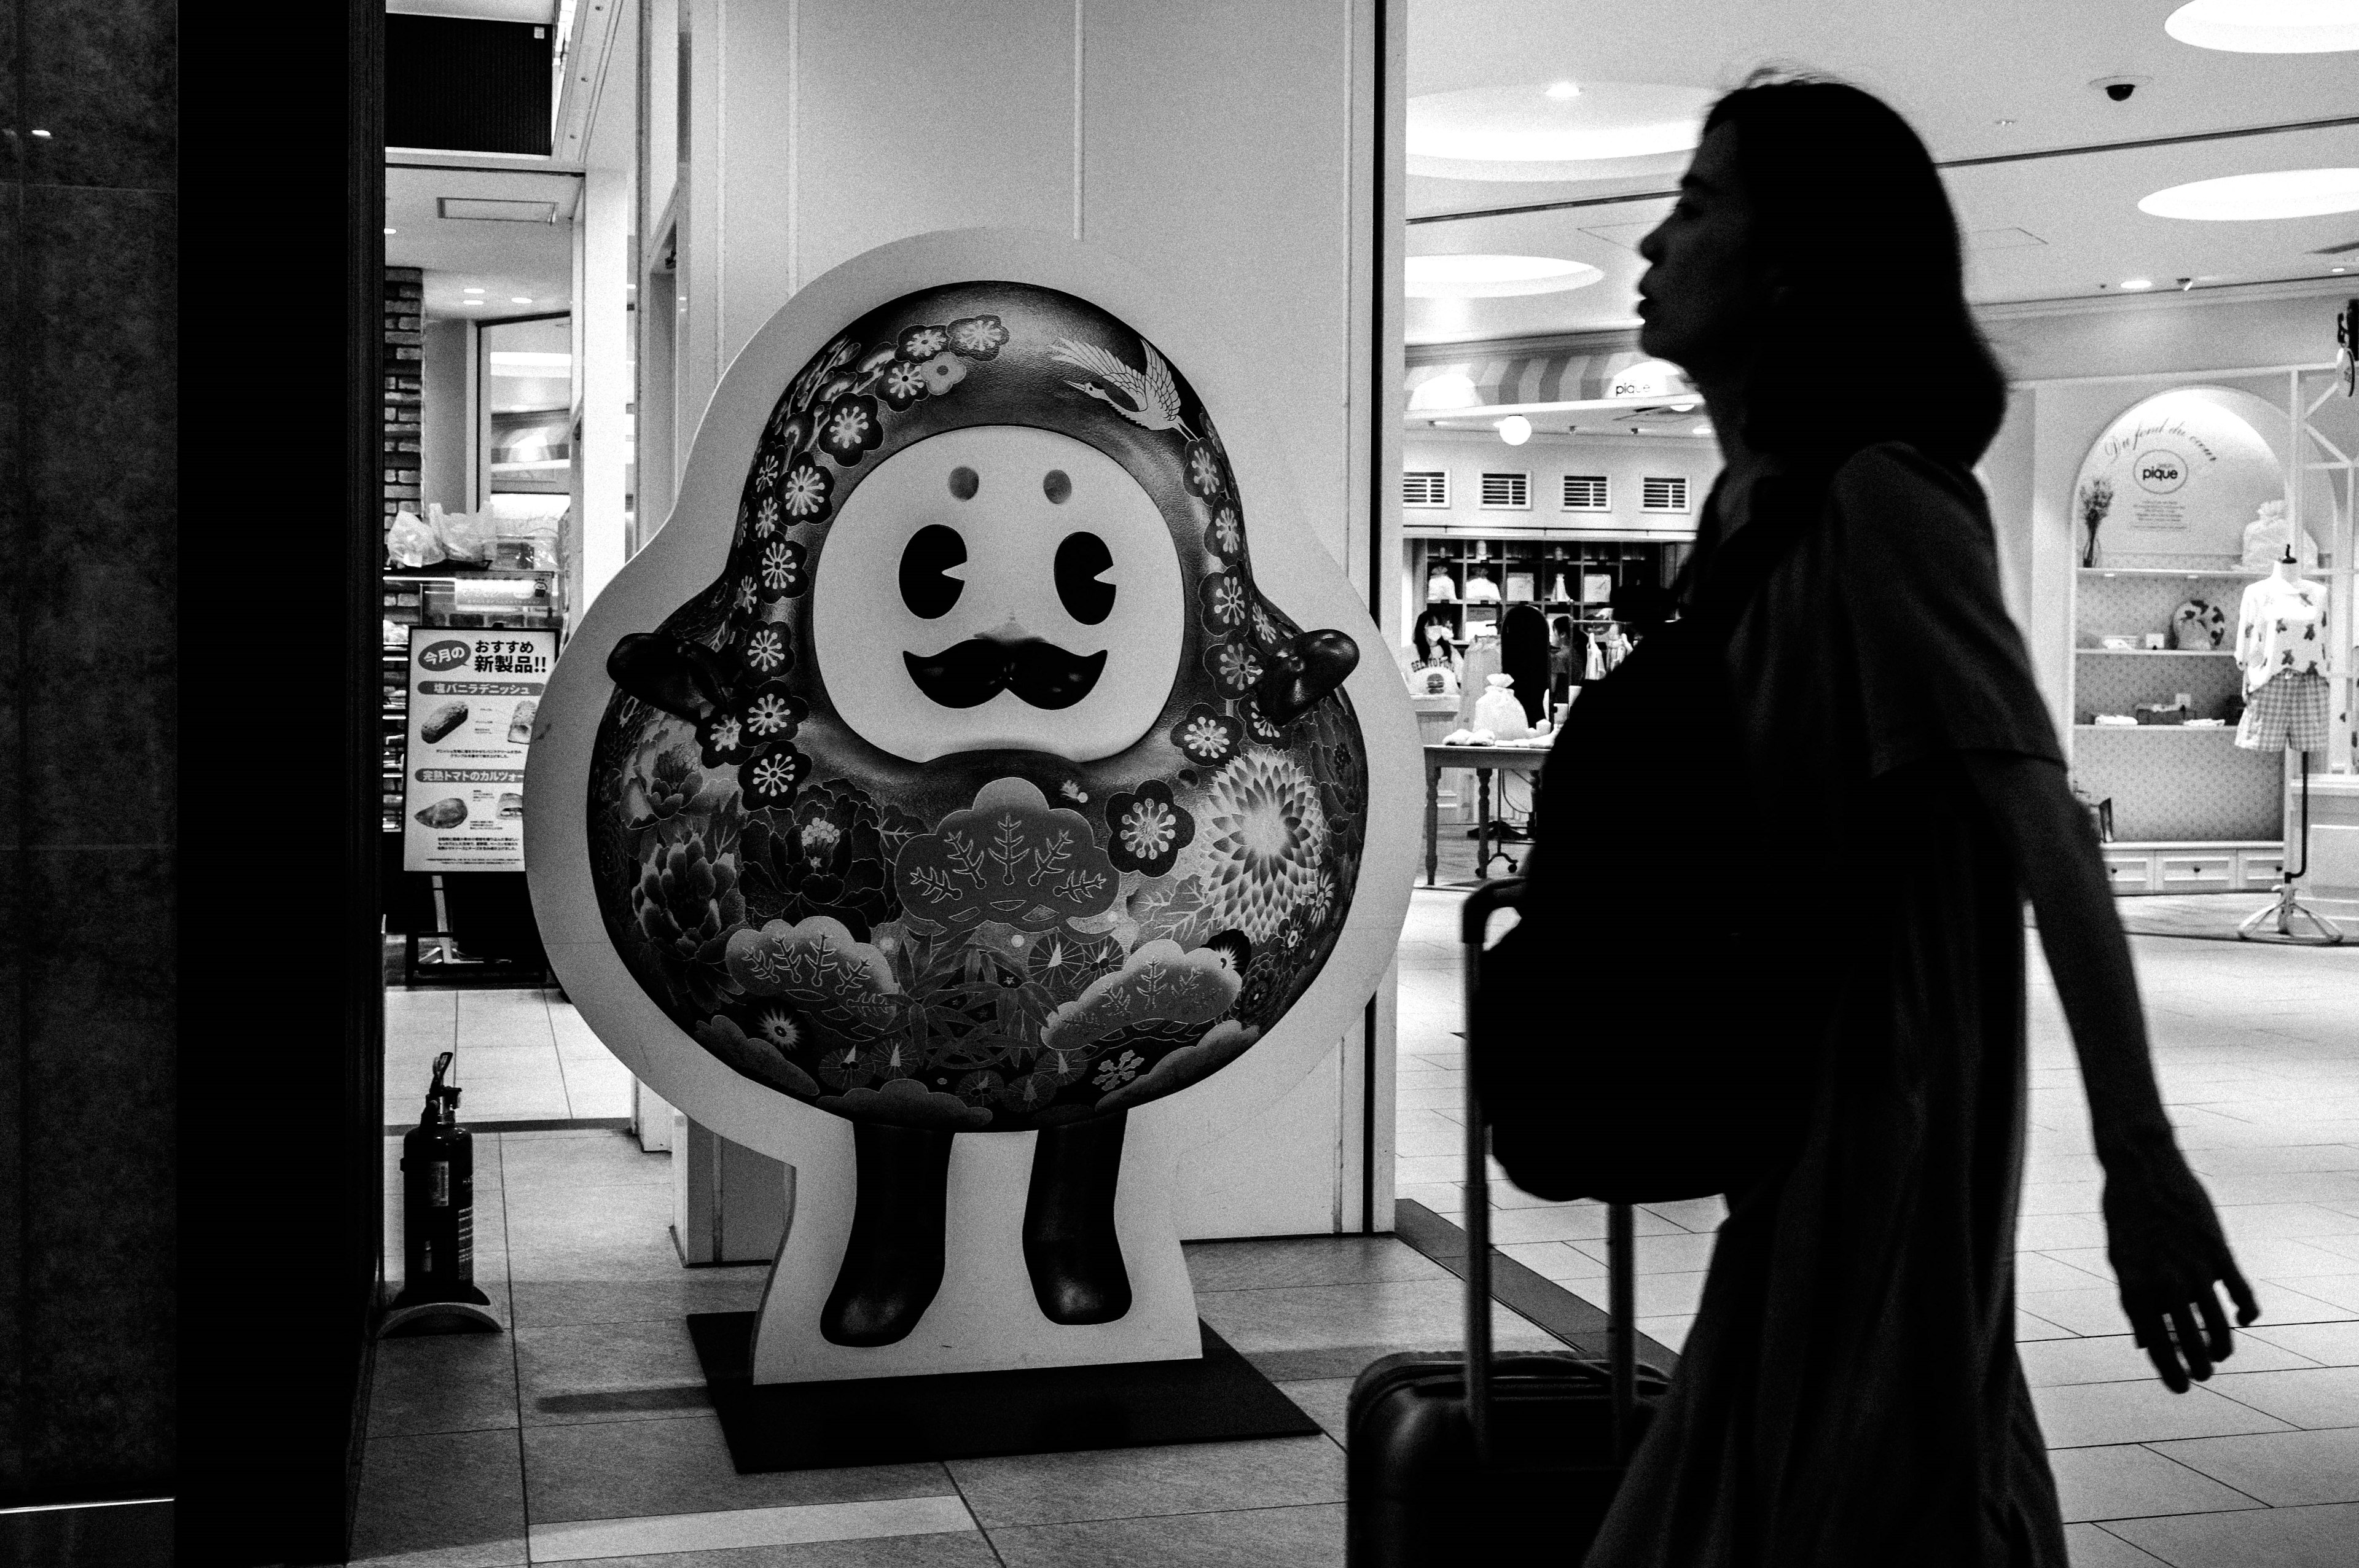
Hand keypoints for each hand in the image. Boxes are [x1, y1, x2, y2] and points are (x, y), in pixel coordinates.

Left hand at [2101, 1140, 2258, 1391]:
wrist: (2141, 1170)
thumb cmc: (2125, 1216)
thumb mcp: (2119, 1260)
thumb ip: (2133, 1302)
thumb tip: (2143, 1343)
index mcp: (2135, 1288)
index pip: (2156, 1344)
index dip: (2170, 1371)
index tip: (2181, 1389)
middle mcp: (2166, 1284)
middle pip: (2190, 1341)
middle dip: (2199, 1365)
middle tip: (2204, 1376)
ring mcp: (2194, 1269)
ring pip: (2218, 1324)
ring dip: (2221, 1346)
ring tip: (2219, 1356)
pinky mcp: (2218, 1252)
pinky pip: (2239, 1293)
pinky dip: (2245, 1311)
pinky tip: (2243, 1319)